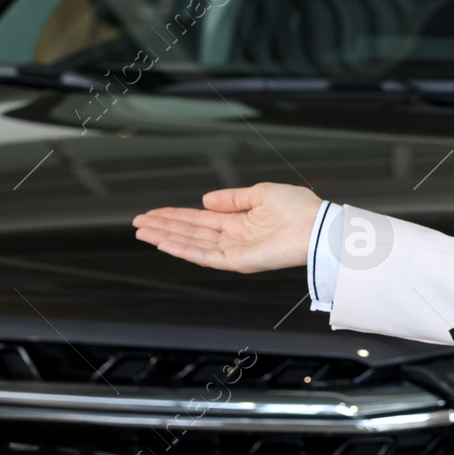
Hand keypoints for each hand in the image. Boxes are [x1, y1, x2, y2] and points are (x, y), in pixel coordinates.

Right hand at [132, 182, 323, 272]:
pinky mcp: (236, 261)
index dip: (175, 215)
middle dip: (163, 226)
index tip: (153, 212)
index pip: (199, 219)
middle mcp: (232, 237)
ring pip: (191, 244)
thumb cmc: (298, 209)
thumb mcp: (260, 193)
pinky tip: (164, 242)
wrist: (316, 225)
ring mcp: (232, 251)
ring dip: (165, 237)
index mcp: (238, 221)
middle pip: (189, 232)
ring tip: (142, 231)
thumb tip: (205, 199)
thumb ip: (232, 198)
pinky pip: (203, 255)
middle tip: (137, 222)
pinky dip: (182, 249)